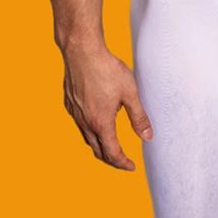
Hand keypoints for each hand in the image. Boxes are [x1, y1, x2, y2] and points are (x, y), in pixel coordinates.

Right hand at [61, 41, 152, 169]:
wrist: (81, 51)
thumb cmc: (107, 69)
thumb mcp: (130, 93)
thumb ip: (139, 117)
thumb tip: (148, 136)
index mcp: (101, 122)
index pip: (112, 153)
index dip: (123, 163)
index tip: (131, 166)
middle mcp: (85, 122)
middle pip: (97, 151)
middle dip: (111, 159)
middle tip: (123, 161)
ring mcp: (75, 113)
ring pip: (87, 138)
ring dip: (100, 146)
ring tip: (111, 146)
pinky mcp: (69, 104)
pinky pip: (80, 125)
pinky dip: (90, 132)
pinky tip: (97, 124)